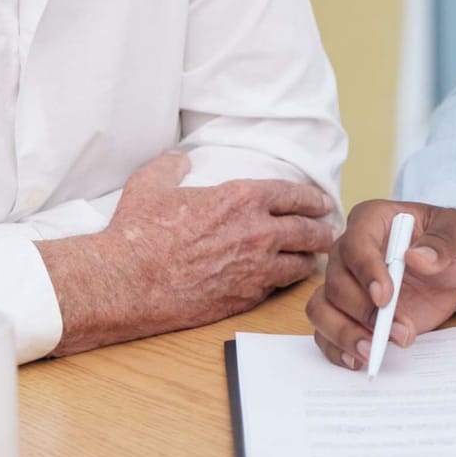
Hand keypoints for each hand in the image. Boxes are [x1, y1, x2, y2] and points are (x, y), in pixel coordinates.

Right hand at [40, 151, 335, 354]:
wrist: (126, 282)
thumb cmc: (138, 233)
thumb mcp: (151, 184)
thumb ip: (172, 165)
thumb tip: (180, 158)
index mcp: (241, 199)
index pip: (294, 195)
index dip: (313, 198)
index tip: (322, 202)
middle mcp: (257, 233)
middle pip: (308, 232)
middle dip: (322, 231)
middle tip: (328, 232)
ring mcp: (254, 269)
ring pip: (300, 265)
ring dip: (310, 260)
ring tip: (314, 260)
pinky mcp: (244, 298)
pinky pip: (277, 289)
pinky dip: (285, 284)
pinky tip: (284, 282)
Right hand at [305, 201, 455, 369]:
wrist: (453, 268)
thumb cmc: (451, 242)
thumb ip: (443, 244)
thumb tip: (418, 258)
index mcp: (372, 220)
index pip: (356, 244)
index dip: (366, 272)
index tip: (385, 297)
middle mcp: (349, 251)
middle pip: (336, 282)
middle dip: (364, 312)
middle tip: (399, 332)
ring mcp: (345, 284)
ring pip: (321, 308)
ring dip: (344, 333)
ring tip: (372, 352)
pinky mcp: (348, 313)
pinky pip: (326, 331)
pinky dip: (337, 347)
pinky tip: (358, 359)